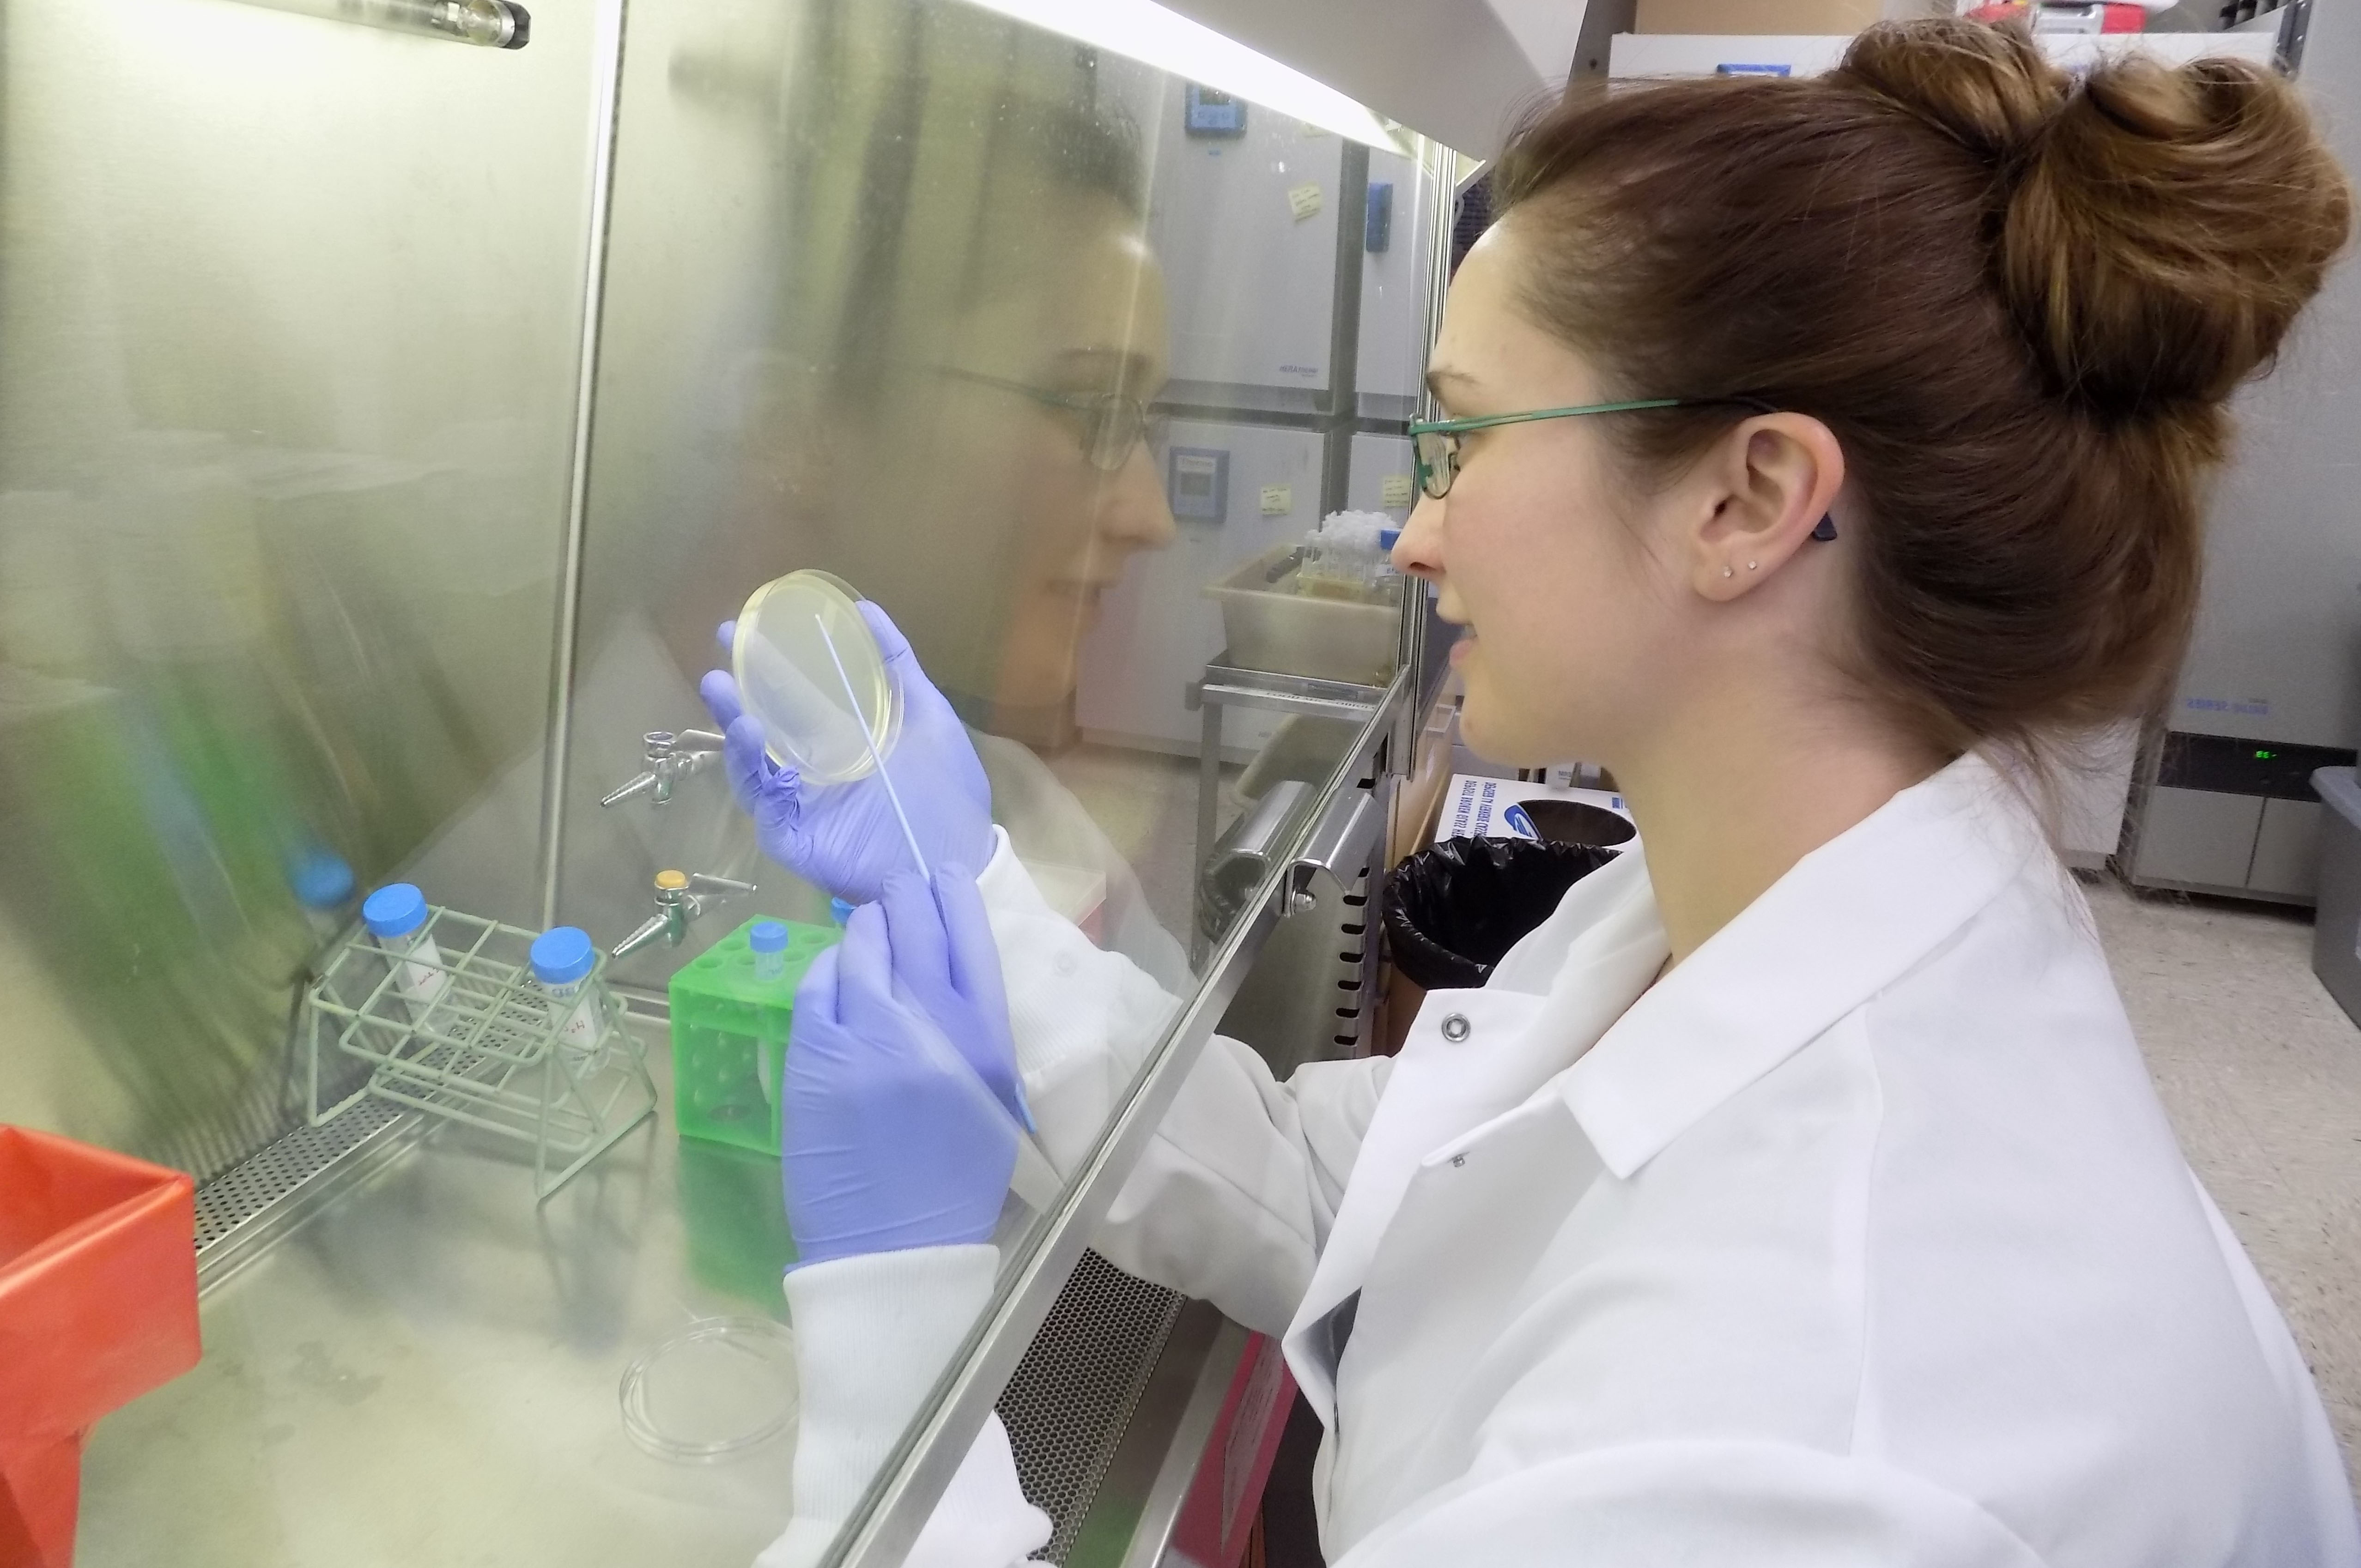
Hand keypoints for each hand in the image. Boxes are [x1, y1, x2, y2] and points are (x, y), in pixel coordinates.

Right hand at [701, 601, 993, 905]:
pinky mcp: (794, 837)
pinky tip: (753, 737)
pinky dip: (754, 772)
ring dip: (735, 728)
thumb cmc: (949, 791)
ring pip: (752, 765)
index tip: (747, 625)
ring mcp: (799, 805)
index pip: (790, 697)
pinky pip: (765, 805)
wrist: (962, 856)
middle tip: (724, 646)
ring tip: (726, 693)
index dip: (766, 663)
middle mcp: (809, 770)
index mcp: (837, 740)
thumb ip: (898, 666)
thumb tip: (864, 609)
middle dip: (736, 687)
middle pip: (762, 726)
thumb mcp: (928, 717)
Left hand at [783, 896, 1018, 1266]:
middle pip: (914, 925)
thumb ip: (975, 1029)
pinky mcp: (815, 1053)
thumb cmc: (955, 1179)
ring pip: (861, 946)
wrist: (895, 1244)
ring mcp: (865, 1034)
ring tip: (868, 929)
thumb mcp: (993, 1095)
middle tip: (900, 888)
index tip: (942, 874)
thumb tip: (948, 969)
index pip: (969, 935)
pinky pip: (817, 984)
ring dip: (866, 929)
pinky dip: (827, 970)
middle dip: (905, 895)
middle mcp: (927, 1022)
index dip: (953, 893)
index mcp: (983, 1037)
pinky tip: (834, 975)